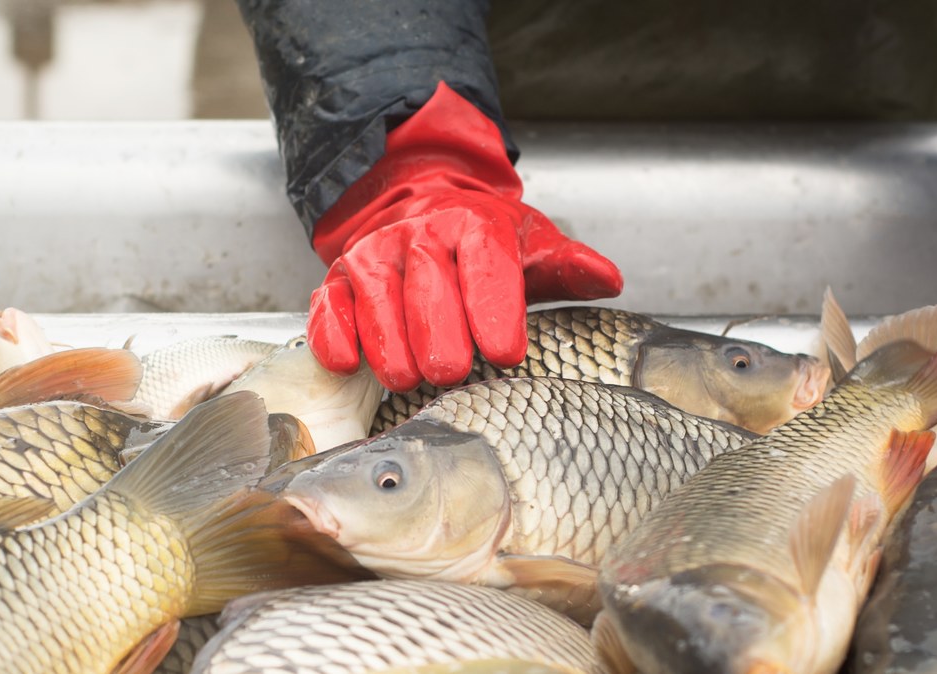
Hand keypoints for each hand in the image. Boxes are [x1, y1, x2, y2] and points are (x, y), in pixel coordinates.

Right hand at [307, 82, 621, 392]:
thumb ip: (567, 268)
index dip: (493, 308)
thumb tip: (607, 279)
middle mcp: (416, 236)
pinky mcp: (336, 283)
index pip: (484, 263)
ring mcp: (371, 258)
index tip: (506, 352)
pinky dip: (337, 338)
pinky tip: (350, 363)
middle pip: (427, 289)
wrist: (417, 206)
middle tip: (451, 375)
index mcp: (471, 224)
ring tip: (409, 380)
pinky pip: (329, 311)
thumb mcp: (529, 246)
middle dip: (438, 337)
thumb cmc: (479, 243)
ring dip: (391, 348)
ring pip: (376, 304)